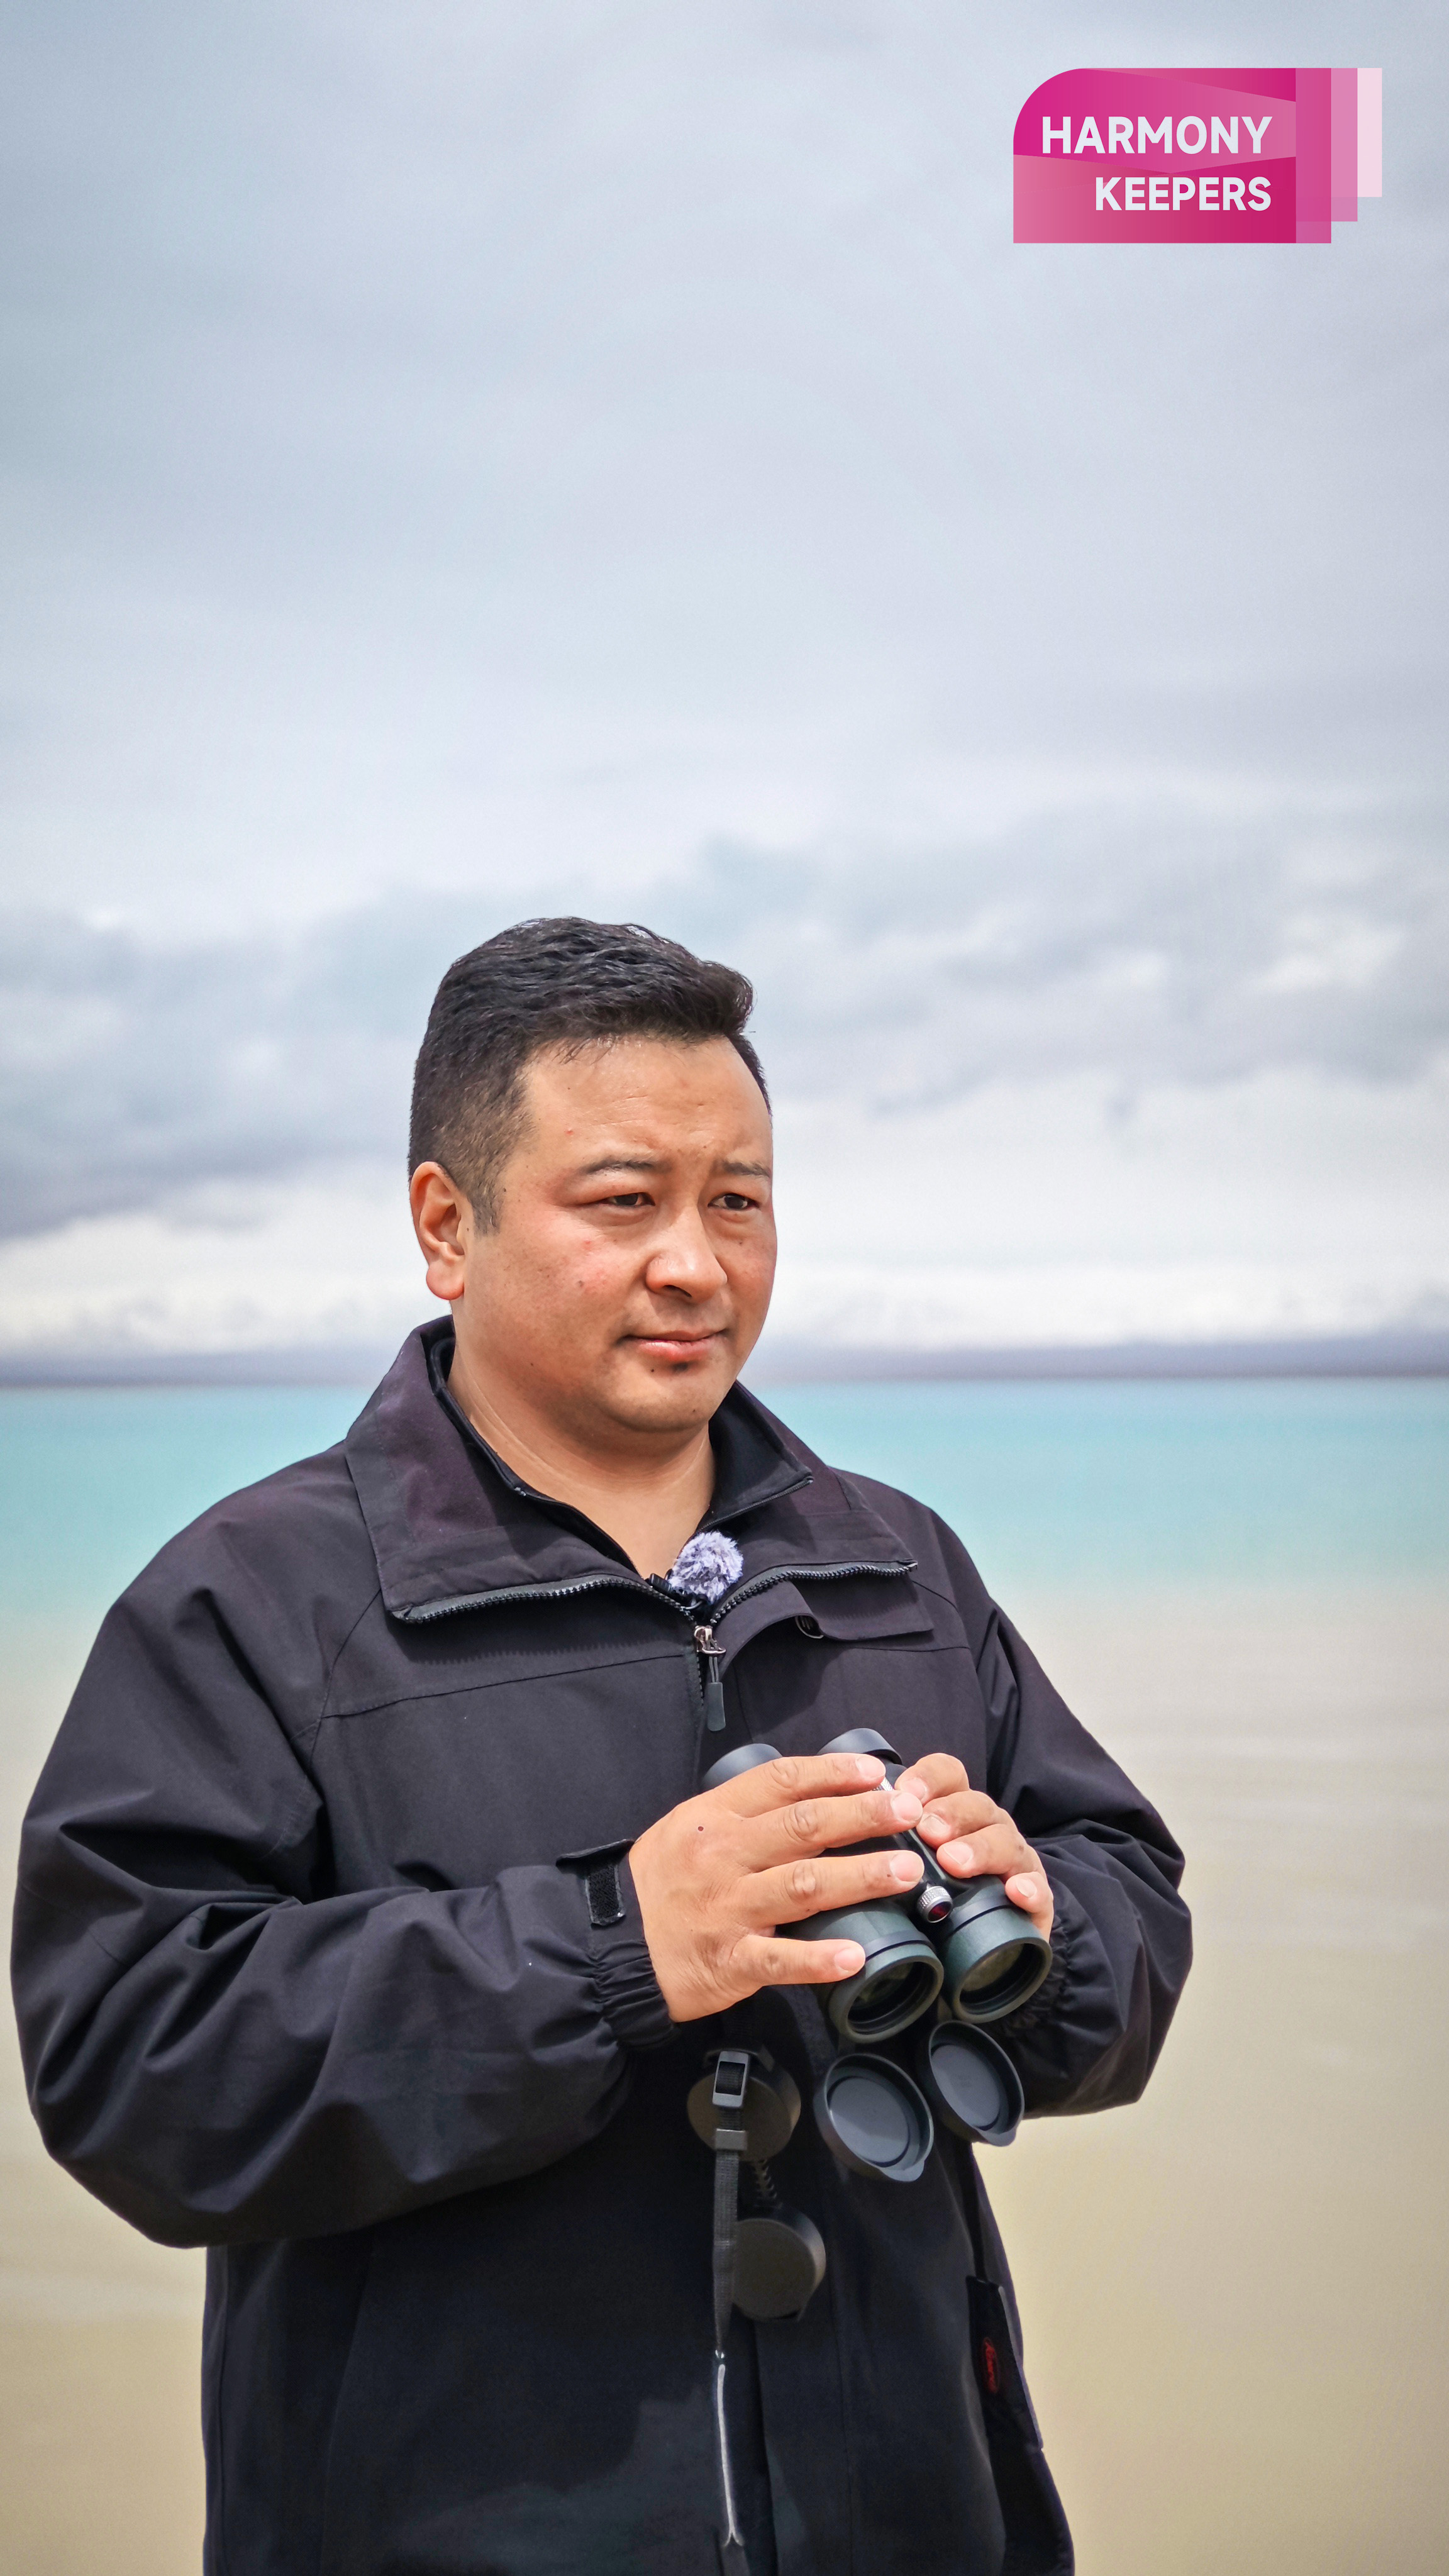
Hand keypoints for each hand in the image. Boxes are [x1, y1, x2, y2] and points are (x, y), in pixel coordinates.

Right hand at [627, 1753, 927, 2022]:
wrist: (609, 1949)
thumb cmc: (658, 1886)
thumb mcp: (688, 1830)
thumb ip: (742, 1815)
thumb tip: (811, 1798)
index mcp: (714, 1818)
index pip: (780, 1782)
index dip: (832, 1774)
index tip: (875, 1773)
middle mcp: (723, 1857)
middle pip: (803, 1827)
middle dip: (863, 1816)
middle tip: (909, 1812)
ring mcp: (727, 1909)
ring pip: (803, 1886)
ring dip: (860, 1877)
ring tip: (906, 1872)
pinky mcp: (728, 1961)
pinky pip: (780, 1961)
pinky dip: (818, 1959)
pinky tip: (854, 1957)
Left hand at [894, 1754, 1053, 1941]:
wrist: (977, 1959)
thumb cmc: (928, 1905)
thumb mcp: (901, 1869)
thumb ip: (877, 1849)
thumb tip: (823, 1836)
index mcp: (953, 1813)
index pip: (947, 1775)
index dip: (927, 1778)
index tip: (903, 1793)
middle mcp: (986, 1829)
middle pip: (975, 1804)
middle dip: (950, 1813)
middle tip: (926, 1832)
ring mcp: (1013, 1864)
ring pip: (1006, 1841)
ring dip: (980, 1847)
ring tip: (953, 1862)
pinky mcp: (1034, 1905)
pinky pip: (1039, 1892)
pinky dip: (1030, 1889)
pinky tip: (1015, 1892)